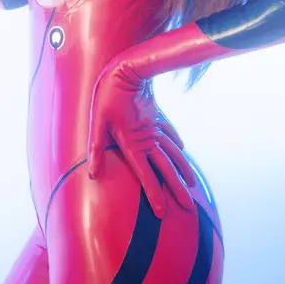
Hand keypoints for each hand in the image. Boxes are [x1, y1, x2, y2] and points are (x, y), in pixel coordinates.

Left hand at [87, 59, 195, 217]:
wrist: (128, 71)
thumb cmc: (108, 97)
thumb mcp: (97, 122)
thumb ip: (96, 148)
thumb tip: (92, 174)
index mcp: (133, 143)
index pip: (145, 174)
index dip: (154, 194)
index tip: (163, 212)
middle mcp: (149, 139)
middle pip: (166, 169)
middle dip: (176, 190)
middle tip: (189, 207)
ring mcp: (157, 128)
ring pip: (174, 153)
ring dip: (183, 170)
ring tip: (192, 185)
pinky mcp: (158, 117)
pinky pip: (171, 135)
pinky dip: (178, 145)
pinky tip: (183, 152)